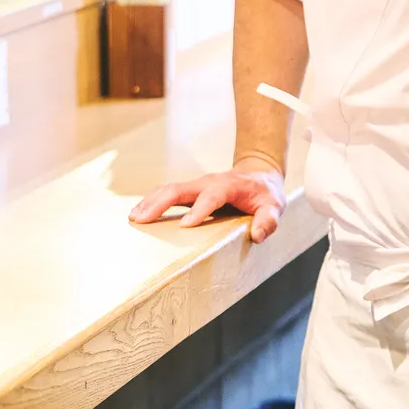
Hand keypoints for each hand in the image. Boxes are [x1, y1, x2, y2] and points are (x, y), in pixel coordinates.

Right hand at [127, 157, 286, 242]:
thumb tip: (257, 235)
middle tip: (141, 220)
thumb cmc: (265, 193)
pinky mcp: (190, 191)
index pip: (211, 196)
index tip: (185, 225)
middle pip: (180, 188)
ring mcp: (197, 186)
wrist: (259, 173)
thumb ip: (268, 220)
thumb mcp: (275, 206)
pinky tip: (138, 215)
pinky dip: (152, 202)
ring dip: (150, 202)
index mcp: (228, 186)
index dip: (199, 209)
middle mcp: (208, 183)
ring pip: (169, 189)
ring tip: (133, 218)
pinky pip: (168, 193)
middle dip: (160, 203)